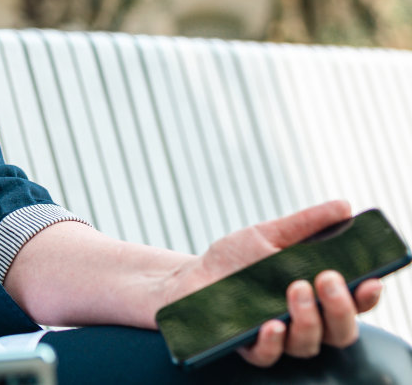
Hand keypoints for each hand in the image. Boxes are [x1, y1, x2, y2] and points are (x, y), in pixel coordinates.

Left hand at [158, 201, 382, 366]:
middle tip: (327, 279)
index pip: (354, 304)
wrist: (191, 275)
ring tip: (297, 288)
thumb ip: (307, 224)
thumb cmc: (236, 258)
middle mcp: (305, 321)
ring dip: (308, 319)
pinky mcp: (249, 347)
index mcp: (317, 297)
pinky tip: (271, 324)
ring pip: (308, 343)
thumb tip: (344, 206)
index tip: (371, 280)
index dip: (366, 297)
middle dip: (340, 307)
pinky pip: (269, 355)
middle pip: (339, 330)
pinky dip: (273, 342)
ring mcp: (279, 337)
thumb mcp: (269, 234)